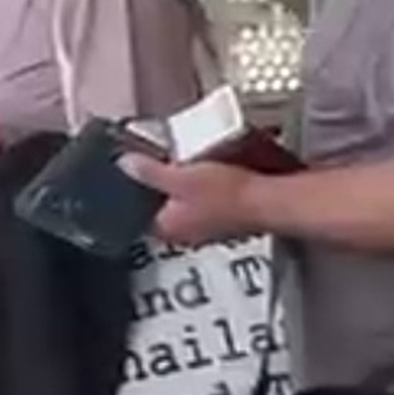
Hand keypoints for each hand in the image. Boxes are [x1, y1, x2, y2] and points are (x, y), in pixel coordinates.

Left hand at [119, 153, 257, 246]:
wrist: (267, 201)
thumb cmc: (228, 196)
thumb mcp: (181, 176)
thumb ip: (150, 171)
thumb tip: (125, 165)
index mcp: (168, 226)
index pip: (140, 212)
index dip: (137, 189)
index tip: (137, 169)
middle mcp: (186, 232)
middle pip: (164, 208)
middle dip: (165, 186)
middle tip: (166, 162)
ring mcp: (208, 228)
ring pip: (187, 204)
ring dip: (188, 186)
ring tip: (191, 162)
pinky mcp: (227, 219)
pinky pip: (209, 201)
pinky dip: (209, 187)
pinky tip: (217, 169)